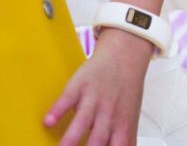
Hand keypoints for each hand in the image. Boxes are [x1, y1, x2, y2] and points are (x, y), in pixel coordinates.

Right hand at [44, 28, 154, 145]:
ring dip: (71, 138)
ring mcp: (94, 99)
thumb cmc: (126, 90)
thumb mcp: (130, 116)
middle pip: (98, 139)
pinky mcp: (79, 86)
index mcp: (122, 124)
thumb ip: (125, 139)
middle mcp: (108, 114)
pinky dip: (57, 110)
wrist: (125, 56)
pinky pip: (67, 99)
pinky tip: (48, 121)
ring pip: (82, 121)